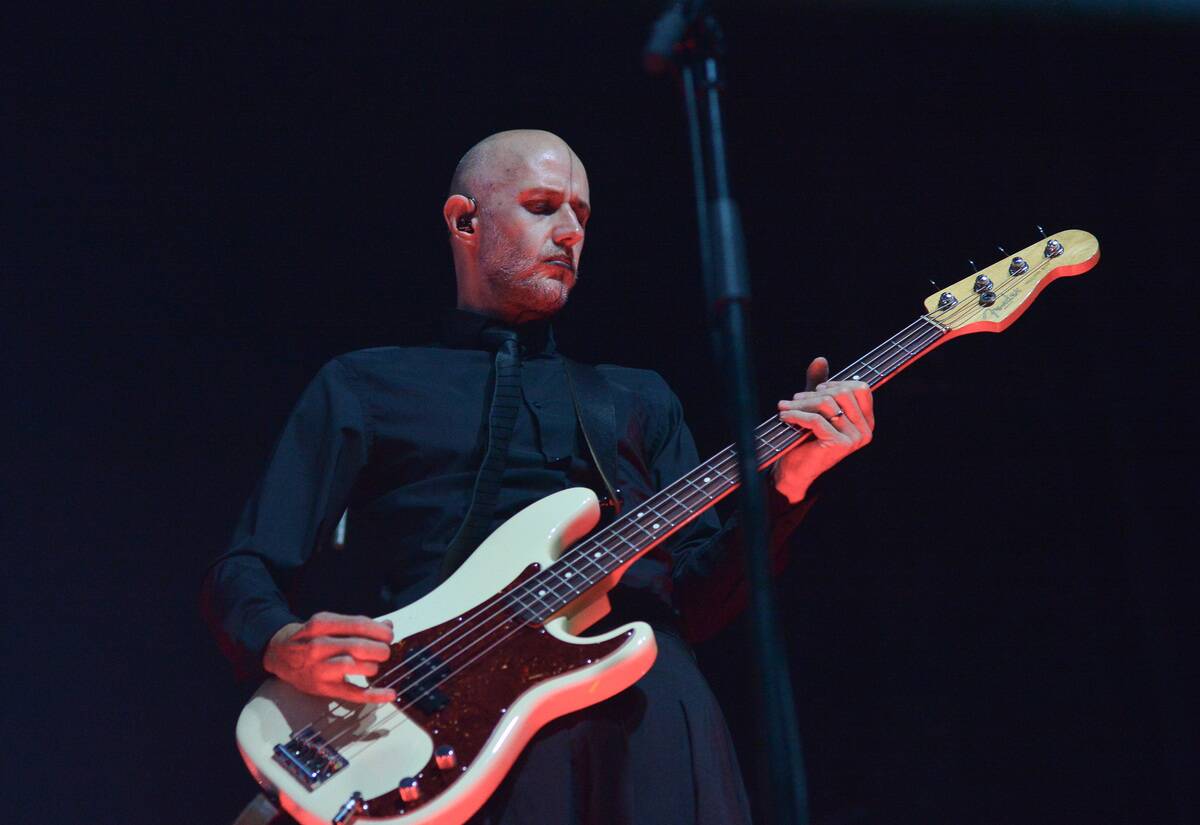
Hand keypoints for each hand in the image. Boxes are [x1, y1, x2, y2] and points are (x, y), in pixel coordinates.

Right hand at [263, 611, 397, 703]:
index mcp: (321, 624)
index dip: (379, 631)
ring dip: (375, 666)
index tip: (389, 635)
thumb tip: (387, 626)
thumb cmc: (308, 637)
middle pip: (361, 647)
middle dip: (381, 649)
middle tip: (384, 650)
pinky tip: (389, 693)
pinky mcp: (325, 688)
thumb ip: (357, 625)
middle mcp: (320, 646)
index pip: (359, 625)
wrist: (279, 654)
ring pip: (359, 668)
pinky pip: (354, 693)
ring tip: (374, 664)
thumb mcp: (327, 623)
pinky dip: (374, 695)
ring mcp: (321, 669)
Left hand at [771, 356, 874, 502]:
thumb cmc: (805, 438)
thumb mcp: (814, 408)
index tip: (815, 390)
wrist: (795, 471)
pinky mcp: (839, 445)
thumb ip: (819, 385)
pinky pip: (816, 419)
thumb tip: (820, 359)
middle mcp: (865, 430)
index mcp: (866, 421)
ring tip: (784, 407)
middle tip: (794, 399)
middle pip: (842, 393)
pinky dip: (796, 415)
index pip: (860, 388)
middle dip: (814, 392)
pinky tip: (783, 416)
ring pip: (827, 404)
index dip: (836, 384)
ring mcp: (854, 439)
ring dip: (801, 403)